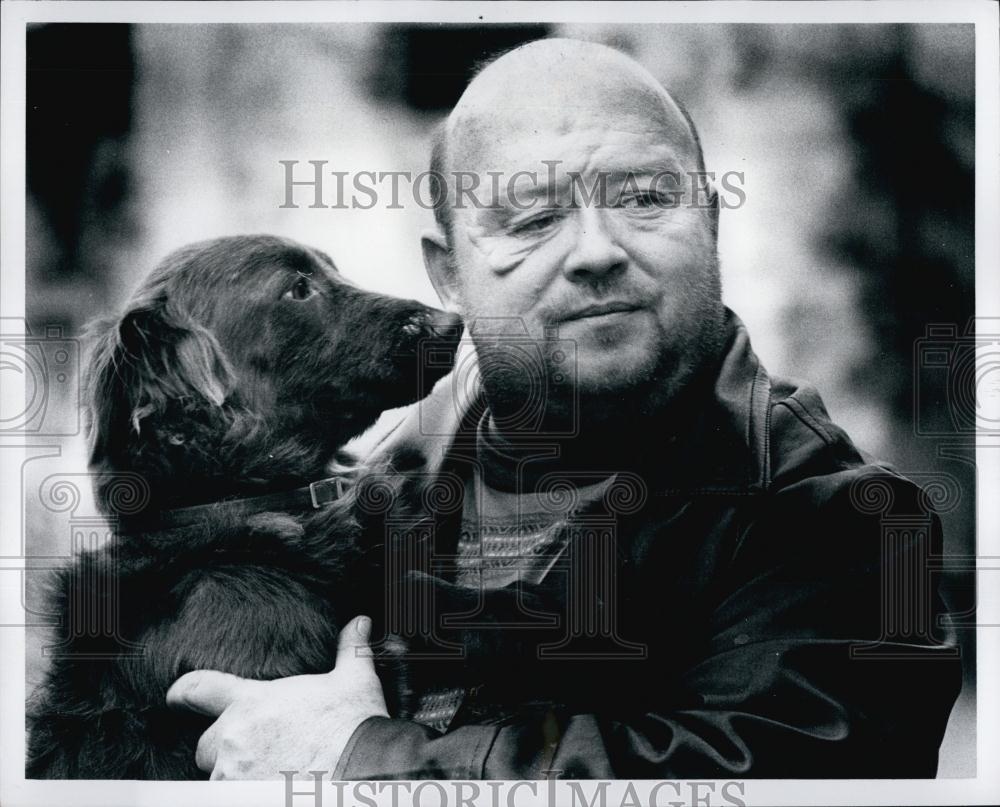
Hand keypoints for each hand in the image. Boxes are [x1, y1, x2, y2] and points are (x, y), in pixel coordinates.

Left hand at [165, 615, 387, 779]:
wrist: (363, 770)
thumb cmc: (355, 725)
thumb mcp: (356, 680)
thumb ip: (351, 650)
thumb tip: (360, 623)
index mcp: (253, 702)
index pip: (199, 688)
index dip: (183, 691)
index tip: (176, 696)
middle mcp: (235, 738)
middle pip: (206, 745)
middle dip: (224, 748)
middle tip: (258, 751)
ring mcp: (234, 775)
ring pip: (218, 778)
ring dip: (237, 777)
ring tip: (270, 775)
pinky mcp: (241, 799)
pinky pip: (229, 797)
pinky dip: (245, 794)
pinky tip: (274, 789)